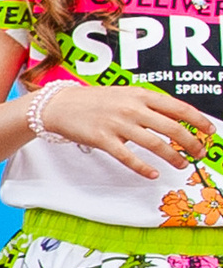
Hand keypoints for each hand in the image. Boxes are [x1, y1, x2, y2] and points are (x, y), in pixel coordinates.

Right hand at [34, 78, 212, 179]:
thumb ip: (148, 104)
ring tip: (183, 165)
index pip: (178, 108)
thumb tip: (175, 118)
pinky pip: (128, 157)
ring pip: (154, 144)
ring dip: (173, 156)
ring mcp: (117, 124)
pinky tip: (154, 173)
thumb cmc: (95, 101)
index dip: (198, 120)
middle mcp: (132, 109)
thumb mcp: (125, 94)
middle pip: (171, 128)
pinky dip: (143, 167)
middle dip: (190, 142)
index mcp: (140, 95)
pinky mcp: (103, 140)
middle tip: (199, 152)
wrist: (60, 105)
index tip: (210, 130)